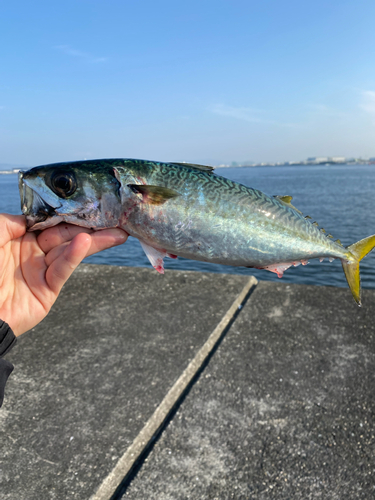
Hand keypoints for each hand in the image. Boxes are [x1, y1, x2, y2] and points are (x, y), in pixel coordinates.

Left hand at [0, 214, 127, 335]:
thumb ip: (12, 222)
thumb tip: (35, 217)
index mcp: (20, 238)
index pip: (51, 222)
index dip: (70, 213)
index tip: (91, 204)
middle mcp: (33, 253)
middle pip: (66, 235)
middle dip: (91, 226)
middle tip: (116, 219)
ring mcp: (41, 272)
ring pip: (71, 251)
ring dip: (93, 240)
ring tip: (115, 232)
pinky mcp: (47, 291)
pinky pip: (62, 270)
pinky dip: (74, 256)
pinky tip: (85, 243)